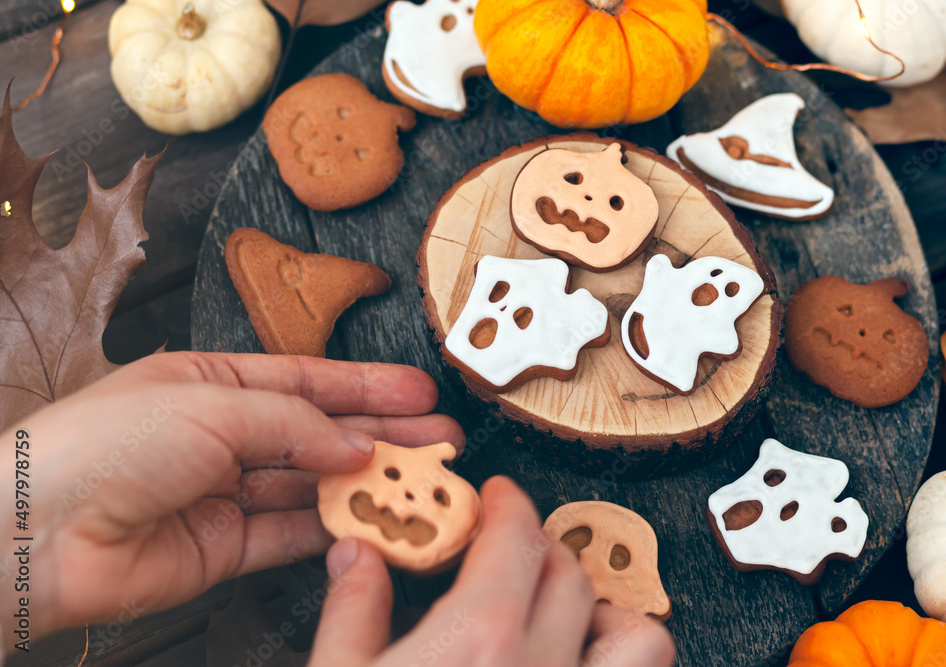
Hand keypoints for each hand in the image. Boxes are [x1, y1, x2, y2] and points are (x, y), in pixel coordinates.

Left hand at [0, 351, 461, 648]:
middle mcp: (221, 436)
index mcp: (211, 383)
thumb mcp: (211, 404)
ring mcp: (224, 493)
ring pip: (312, 484)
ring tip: (419, 479)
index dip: (366, 386)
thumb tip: (356, 441)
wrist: (37, 532)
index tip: (418, 390)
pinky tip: (371, 519)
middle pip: (318, 432)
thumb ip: (294, 422)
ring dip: (366, 482)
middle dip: (381, 433)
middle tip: (439, 437)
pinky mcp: (224, 547)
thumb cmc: (102, 445)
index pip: (307, 380)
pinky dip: (333, 527)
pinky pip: (292, 533)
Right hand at [308, 477, 675, 666]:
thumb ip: (352, 612)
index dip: (507, 504)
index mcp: (478, 639)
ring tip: (570, 619)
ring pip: (639, 639)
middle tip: (512, 554)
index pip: (514, 536)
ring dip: (609, 616)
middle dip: (541, 549)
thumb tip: (356, 558)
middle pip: (568, 574)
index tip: (497, 498)